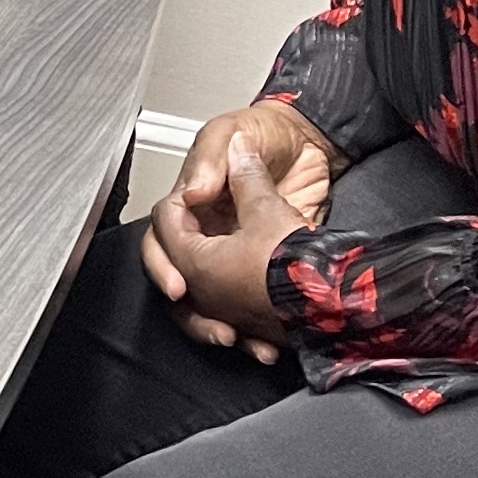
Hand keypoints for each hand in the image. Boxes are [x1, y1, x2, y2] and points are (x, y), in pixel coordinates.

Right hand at [142, 105, 338, 361]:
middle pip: (178, 281)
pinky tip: (264, 345)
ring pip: (207, 304)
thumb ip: (209, 159)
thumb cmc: (268, 133)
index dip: (165, 265)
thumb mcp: (232, 132)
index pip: (162, 241)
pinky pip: (248, 310)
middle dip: (189, 311)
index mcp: (190, 207)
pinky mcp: (264, 272)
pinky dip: (253, 333)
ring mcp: (235, 256)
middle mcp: (207, 235)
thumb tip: (190, 193)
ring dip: (214, 327)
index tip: (182, 284)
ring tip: (234, 338)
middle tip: (211, 323)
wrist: (315, 145)